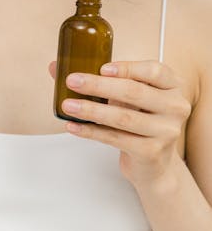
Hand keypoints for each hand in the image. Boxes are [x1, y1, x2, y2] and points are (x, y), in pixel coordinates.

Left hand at [48, 59, 190, 190]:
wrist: (153, 163)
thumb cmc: (138, 120)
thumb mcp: (127, 97)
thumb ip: (99, 80)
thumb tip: (56, 67)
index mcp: (172, 86)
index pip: (154, 71)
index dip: (127, 68)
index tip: (101, 68)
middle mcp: (175, 106)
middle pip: (134, 92)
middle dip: (98, 85)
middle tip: (73, 81)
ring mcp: (166, 131)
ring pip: (123, 117)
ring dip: (91, 110)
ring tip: (68, 105)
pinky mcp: (152, 151)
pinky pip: (116, 138)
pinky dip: (91, 132)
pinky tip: (74, 126)